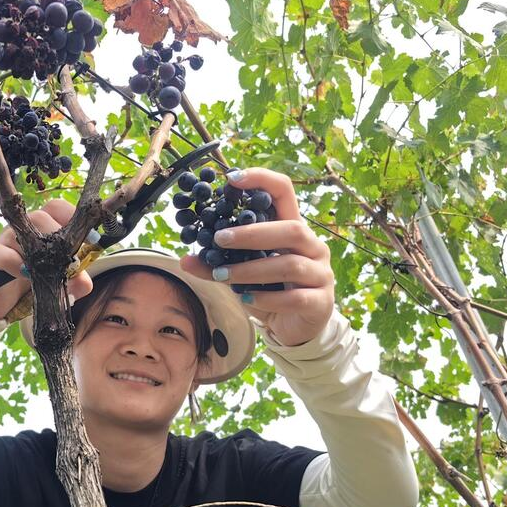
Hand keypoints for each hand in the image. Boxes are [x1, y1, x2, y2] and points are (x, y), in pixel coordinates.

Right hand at [0, 198, 93, 320]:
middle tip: (68, 261)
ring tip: (48, 271)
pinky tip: (26, 275)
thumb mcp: (58, 282)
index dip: (72, 216)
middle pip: (40, 216)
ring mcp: (6, 238)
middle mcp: (24, 227)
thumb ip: (74, 281)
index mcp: (43, 227)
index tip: (90, 238)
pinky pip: (2, 254)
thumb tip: (84, 281)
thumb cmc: (33, 282)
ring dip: (37, 253)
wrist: (2, 301)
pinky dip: (16, 264)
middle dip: (57, 237)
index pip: (57, 208)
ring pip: (20, 232)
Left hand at [179, 168, 334, 346]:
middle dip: (253, 233)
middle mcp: (312, 247)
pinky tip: (245, 299)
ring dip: (251, 270)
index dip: (261, 180)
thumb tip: (185, 260)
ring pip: (290, 265)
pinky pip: (294, 298)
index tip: (231, 179)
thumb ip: (218, 266)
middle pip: (292, 229)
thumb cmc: (270, 291)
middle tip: (220, 238)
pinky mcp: (320, 302)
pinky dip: (266, 298)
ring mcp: (320, 274)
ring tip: (222, 275)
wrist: (295, 327)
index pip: (284, 192)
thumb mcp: (242, 276)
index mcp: (293, 229)